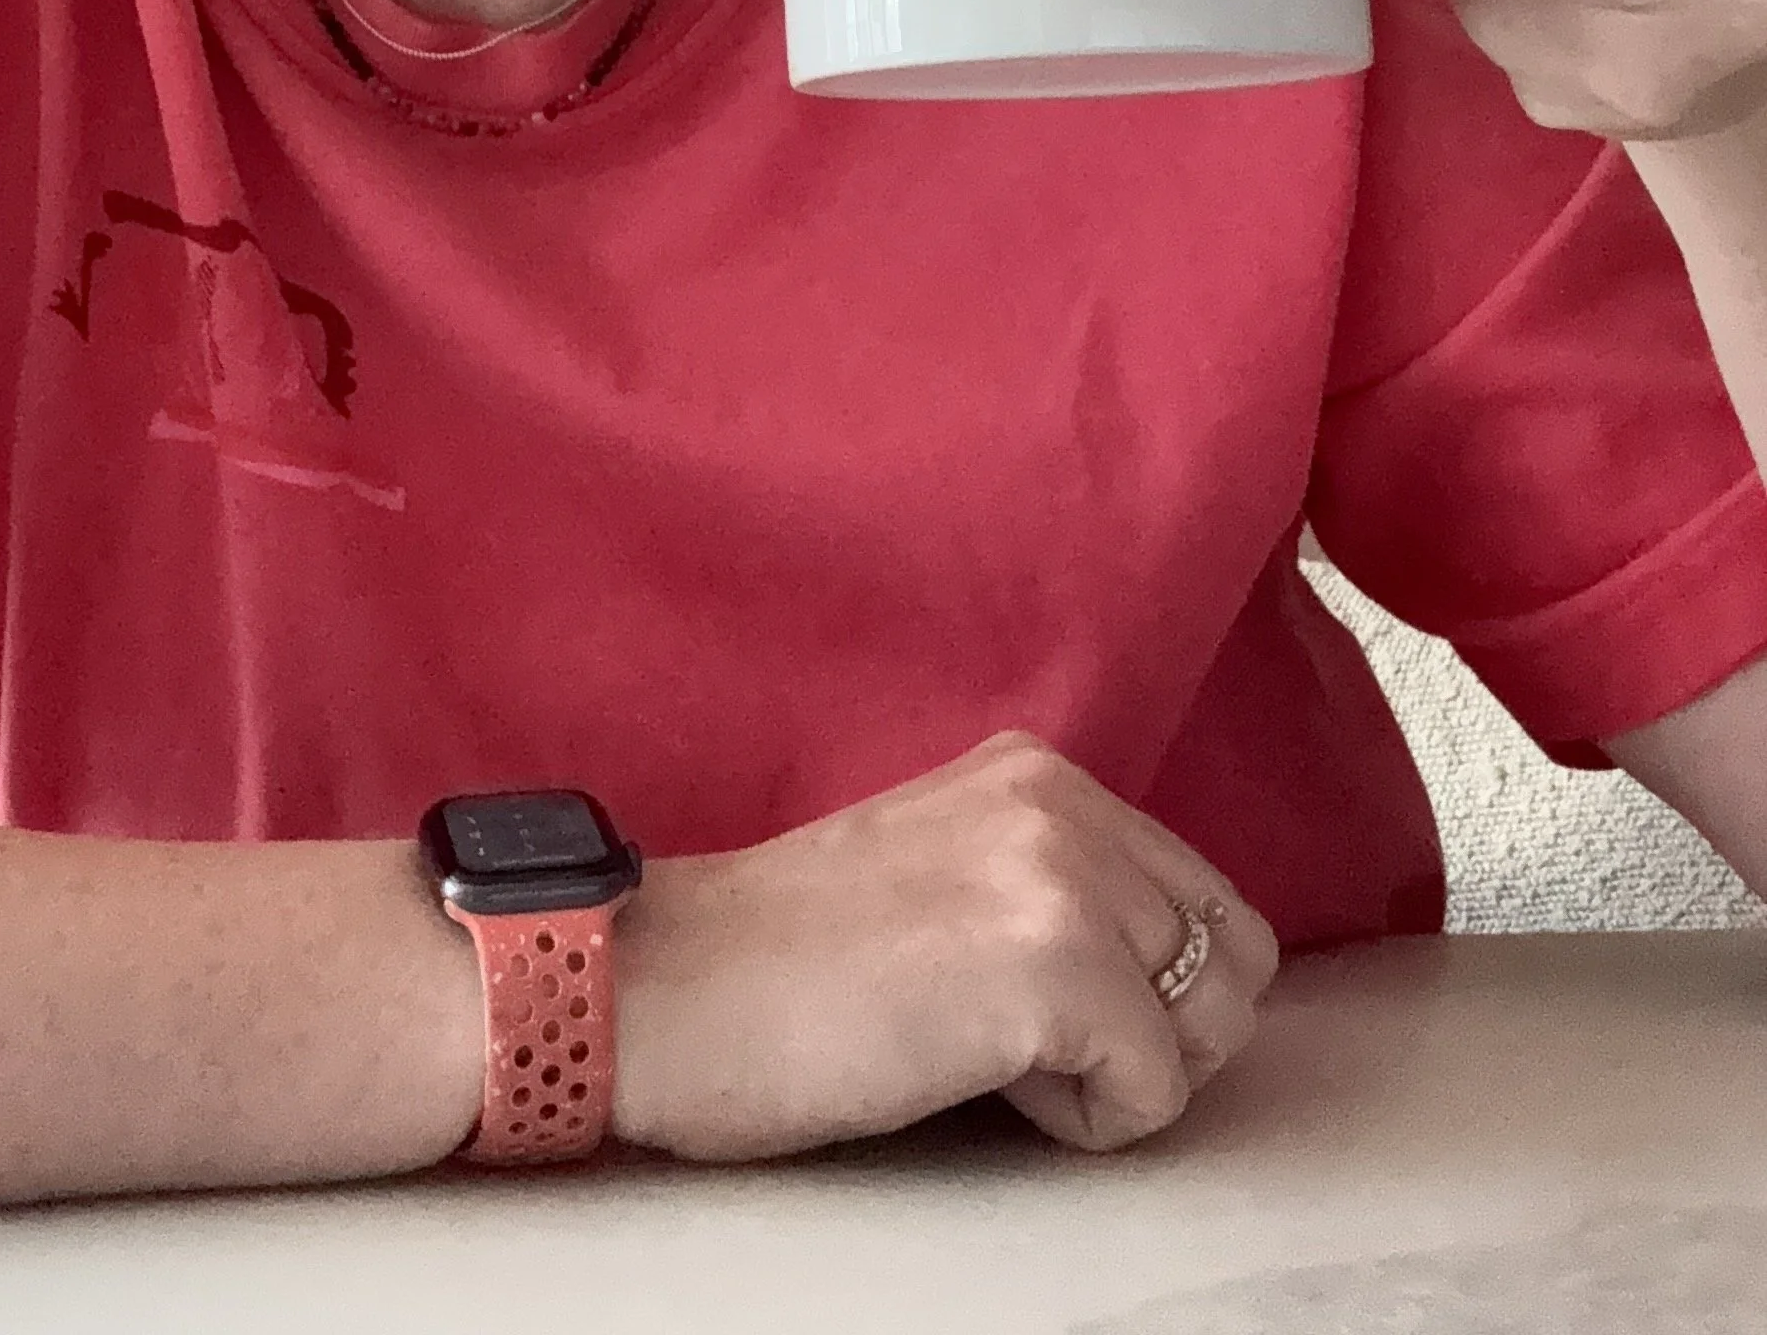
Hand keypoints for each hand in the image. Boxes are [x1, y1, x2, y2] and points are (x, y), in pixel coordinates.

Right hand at [610, 730, 1277, 1162]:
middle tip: (1035, 1053)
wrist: (663, 987)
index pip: (1202, 899)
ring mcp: (1063, 878)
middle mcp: (1064, 805)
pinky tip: (975, 1082)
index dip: (1147, 990)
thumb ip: (1047, 883)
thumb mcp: (941, 870)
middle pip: (1234, 959)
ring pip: (1208, 1025)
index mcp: (1038, 774)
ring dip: (1121, 1074)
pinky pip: (1154, 1092)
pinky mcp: (1053, 967)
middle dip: (1161, 1033)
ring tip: (994, 1058)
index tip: (1038, 1013)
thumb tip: (1161, 975)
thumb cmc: (779, 966)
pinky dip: (1083, 1122)